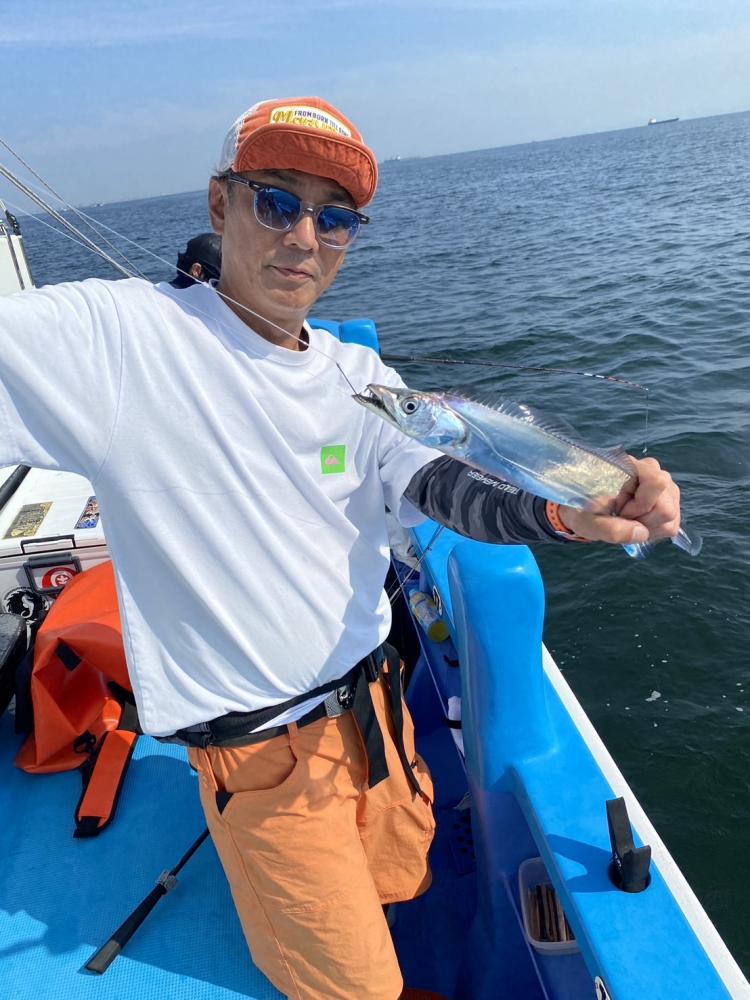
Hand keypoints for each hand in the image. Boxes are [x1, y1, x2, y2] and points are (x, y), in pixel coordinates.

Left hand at [559, 457, 680, 545]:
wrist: (584, 508)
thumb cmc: (582, 509)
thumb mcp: (587, 521)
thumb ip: (611, 529)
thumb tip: (641, 533)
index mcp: (631, 466)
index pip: (657, 482)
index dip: (641, 504)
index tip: (619, 509)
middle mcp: (654, 471)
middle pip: (666, 507)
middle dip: (642, 519)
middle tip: (620, 516)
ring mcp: (665, 486)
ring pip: (670, 516)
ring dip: (646, 525)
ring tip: (626, 518)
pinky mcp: (669, 501)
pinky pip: (671, 524)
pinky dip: (652, 530)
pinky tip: (635, 523)